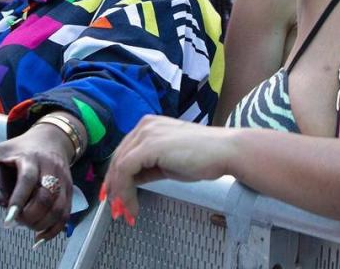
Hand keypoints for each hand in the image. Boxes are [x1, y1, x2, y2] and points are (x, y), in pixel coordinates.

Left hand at [0, 122, 73, 243]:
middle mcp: (50, 168)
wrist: (51, 139)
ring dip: (41, 224)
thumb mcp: (0, 152)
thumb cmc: (20, 149)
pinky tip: (39, 237)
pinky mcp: (69, 190)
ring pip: (58, 209)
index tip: (8, 220)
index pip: (27, 180)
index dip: (18, 200)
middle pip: (45, 197)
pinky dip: (53, 230)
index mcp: (30, 158)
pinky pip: (64, 215)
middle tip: (15, 222)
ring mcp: (62, 180)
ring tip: (25, 225)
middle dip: (30, 216)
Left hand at [102, 116, 234, 224]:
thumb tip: (132, 181)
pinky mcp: (149, 146)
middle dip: (114, 187)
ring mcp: (146, 134)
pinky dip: (126, 191)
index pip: (124, 152)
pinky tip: (133, 206)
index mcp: (149, 126)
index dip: (116, 176)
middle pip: (117, 158)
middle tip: (116, 209)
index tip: (115, 196)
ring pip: (119, 166)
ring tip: (125, 212)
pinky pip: (126, 171)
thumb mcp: (169, 162)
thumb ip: (149, 166)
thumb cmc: (204, 157)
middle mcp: (144, 126)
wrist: (225, 152)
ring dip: (119, 193)